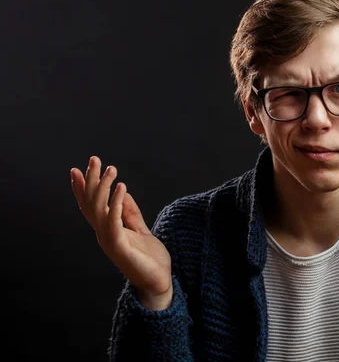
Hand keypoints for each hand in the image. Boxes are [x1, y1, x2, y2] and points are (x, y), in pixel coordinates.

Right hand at [71, 156, 172, 309]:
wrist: (159, 283)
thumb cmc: (149, 260)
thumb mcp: (140, 230)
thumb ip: (131, 214)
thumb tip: (124, 193)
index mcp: (108, 230)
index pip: (91, 206)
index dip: (83, 188)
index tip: (76, 169)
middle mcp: (105, 234)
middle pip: (92, 204)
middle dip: (91, 180)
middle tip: (94, 159)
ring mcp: (110, 241)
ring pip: (100, 210)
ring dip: (104, 187)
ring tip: (112, 168)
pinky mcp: (120, 247)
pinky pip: (115, 222)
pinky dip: (117, 203)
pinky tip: (122, 187)